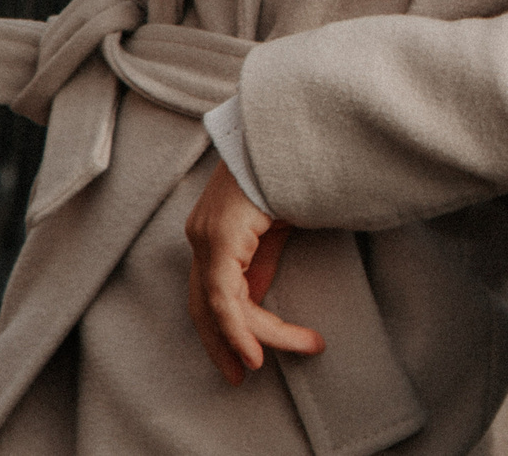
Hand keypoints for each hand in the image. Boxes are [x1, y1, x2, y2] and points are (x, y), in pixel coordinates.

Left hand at [183, 158, 324, 384]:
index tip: (248, 360)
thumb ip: (261, 261)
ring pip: (221, 307)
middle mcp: (201, 235)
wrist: (294, 130)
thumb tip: (255, 299)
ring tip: (306, 346)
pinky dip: (241, 328)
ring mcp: (207, 236)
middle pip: (204, 308)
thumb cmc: (291, 169)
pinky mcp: (220, 237)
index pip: (211, 294)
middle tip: (244, 377)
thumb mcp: (277, 225)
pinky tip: (261, 350)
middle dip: (223, 347)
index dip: (226, 331)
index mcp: (213, 231)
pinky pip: (225, 297)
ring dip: (257, 336)